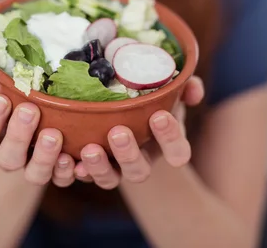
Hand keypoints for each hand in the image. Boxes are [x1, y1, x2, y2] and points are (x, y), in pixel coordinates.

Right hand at [0, 65, 75, 187]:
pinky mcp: (58, 168)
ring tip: (53, 134)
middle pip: (9, 159)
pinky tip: (72, 156)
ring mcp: (34, 165)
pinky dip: (67, 171)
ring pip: (35, 173)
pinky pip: (62, 178)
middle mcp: (10, 157)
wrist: (34, 94)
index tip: (0, 100)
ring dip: (44, 157)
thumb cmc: (3, 89)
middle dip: (19, 135)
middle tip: (29, 110)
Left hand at [74, 76, 203, 188]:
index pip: (177, 151)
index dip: (171, 138)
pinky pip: (87, 177)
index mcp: (166, 145)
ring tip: (90, 149)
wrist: (128, 111)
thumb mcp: (171, 92)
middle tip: (118, 132)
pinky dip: (79, 172)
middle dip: (129, 153)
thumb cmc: (154, 100)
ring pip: (111, 179)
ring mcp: (117, 168)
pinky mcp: (94, 168)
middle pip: (139, 171)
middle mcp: (143, 161)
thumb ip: (186, 87)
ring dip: (100, 167)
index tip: (160, 116)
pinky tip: (72, 163)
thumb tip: (194, 88)